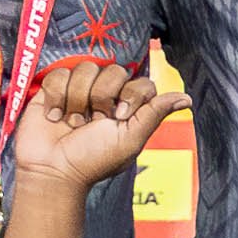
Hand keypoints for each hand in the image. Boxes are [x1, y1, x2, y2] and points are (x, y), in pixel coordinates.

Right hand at [13, 55, 178, 193]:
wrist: (51, 169)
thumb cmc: (93, 160)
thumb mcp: (130, 139)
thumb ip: (154, 114)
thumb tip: (186, 98)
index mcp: (130, 106)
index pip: (141, 81)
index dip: (131, 95)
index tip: (118, 117)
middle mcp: (107, 94)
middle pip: (115, 70)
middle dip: (102, 97)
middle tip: (93, 122)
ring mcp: (81, 89)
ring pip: (86, 69)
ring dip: (78, 99)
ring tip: (72, 122)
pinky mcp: (54, 88)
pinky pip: (60, 73)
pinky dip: (56, 96)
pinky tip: (54, 116)